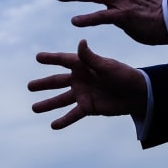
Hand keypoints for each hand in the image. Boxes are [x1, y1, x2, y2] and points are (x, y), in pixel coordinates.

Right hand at [28, 40, 147, 128]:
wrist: (138, 94)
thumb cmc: (124, 75)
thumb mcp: (107, 66)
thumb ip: (91, 57)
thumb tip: (81, 42)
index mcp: (83, 65)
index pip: (63, 60)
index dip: (50, 59)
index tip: (38, 57)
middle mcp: (80, 79)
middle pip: (57, 82)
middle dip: (43, 84)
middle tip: (29, 86)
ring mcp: (82, 94)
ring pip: (61, 100)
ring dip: (48, 104)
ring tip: (34, 108)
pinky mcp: (88, 107)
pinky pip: (73, 114)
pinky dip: (63, 120)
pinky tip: (53, 125)